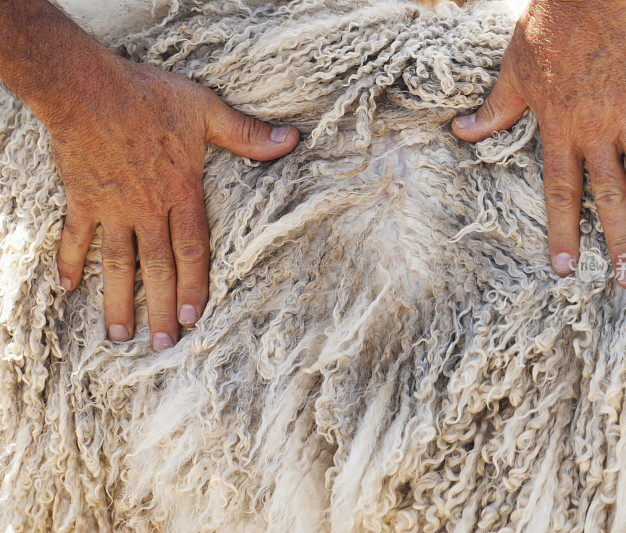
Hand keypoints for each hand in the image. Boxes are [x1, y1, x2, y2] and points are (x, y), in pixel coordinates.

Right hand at [52, 58, 298, 349]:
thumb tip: (290, 141)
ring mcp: (112, 208)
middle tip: (161, 345)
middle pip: (157, 268)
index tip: (194, 318)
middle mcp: (147, 209)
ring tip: (118, 335)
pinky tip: (67, 287)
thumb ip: (247, 135)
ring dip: (117, 301)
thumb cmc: (149, 95)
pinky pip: (75, 237)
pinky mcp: (81, 199)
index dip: (195, 286)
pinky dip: (69, 261)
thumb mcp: (207, 110)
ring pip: (118, 264)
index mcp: (181, 193)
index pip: (193, 250)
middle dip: (161, 308)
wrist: (86, 86)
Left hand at [452, 0, 625, 285]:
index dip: (562, 233)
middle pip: (609, 196)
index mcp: (559, 132)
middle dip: (620, 241)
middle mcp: (595, 132)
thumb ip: (493, 112)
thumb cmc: (544, 33)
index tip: (566, 269)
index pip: (559, 194)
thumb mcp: (511, 75)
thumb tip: (461, 132)